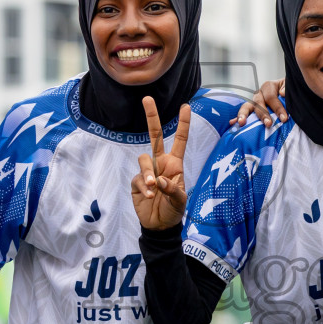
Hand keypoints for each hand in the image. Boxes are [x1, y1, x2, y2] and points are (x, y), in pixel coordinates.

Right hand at [130, 98, 189, 230]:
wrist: (159, 225)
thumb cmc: (173, 211)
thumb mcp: (179, 201)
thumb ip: (172, 190)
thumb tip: (159, 180)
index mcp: (175, 163)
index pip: (179, 140)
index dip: (183, 124)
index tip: (186, 107)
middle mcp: (160, 163)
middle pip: (154, 136)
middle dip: (151, 117)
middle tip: (147, 98)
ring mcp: (147, 171)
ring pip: (143, 159)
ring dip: (147, 172)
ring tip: (152, 188)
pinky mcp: (136, 182)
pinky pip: (137, 178)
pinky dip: (142, 187)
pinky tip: (148, 196)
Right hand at [233, 79, 287, 127]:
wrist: (288, 94)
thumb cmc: (289, 91)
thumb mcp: (290, 86)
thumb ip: (287, 87)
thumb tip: (282, 93)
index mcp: (269, 86)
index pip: (271, 97)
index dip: (277, 108)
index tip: (284, 119)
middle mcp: (259, 94)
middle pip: (258, 103)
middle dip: (263, 114)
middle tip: (268, 124)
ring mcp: (254, 102)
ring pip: (247, 107)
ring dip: (244, 115)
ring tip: (242, 123)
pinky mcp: (252, 110)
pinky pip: (244, 114)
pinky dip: (237, 118)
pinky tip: (232, 123)